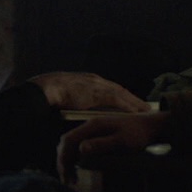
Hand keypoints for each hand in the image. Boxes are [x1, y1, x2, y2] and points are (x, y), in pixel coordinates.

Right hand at [27, 71, 150, 112]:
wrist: (45, 90)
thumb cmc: (50, 94)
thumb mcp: (65, 94)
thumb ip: (73, 99)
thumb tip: (74, 106)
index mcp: (87, 79)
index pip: (109, 88)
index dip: (121, 96)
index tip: (129, 102)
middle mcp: (95, 80)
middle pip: (119, 89)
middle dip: (131, 98)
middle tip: (144, 107)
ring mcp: (97, 85)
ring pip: (122, 94)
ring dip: (134, 102)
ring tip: (145, 110)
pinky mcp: (98, 93)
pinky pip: (118, 100)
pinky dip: (129, 105)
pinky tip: (137, 112)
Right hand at [56, 112, 169, 183]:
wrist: (149, 126)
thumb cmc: (137, 134)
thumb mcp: (121, 141)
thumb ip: (102, 144)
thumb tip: (81, 149)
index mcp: (92, 126)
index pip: (68, 140)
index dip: (63, 158)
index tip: (66, 176)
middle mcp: (89, 126)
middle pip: (67, 143)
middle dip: (63, 162)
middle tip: (67, 181)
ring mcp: (92, 130)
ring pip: (72, 145)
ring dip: (68, 161)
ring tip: (72, 179)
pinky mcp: (97, 135)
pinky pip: (80, 146)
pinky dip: (75, 158)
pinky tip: (79, 169)